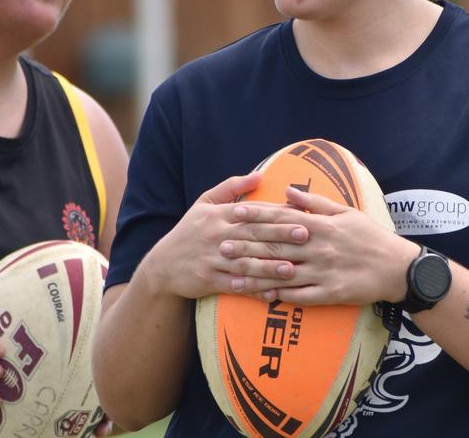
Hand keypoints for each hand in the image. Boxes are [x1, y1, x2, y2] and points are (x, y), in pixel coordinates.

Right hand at [142, 173, 310, 298]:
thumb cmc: (190, 231)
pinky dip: (253, 290)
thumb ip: (233, 187)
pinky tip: (272, 293)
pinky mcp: (208, 280)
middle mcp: (215, 235)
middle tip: (305, 237)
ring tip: (292, 269)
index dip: (276, 215)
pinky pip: (235, 285)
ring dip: (270, 266)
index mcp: (218, 215)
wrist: (163, 265)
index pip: (251, 213)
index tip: (300, 217)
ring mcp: (212, 259)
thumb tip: (260, 174)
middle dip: (280, 236)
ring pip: (245, 263)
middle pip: (252, 236)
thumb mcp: (205, 203)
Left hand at [221, 187, 418, 305]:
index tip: (235, 213)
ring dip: (256, 276)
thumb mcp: (345, 212)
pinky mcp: (330, 294)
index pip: (282, 218)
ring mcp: (323, 272)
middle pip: (276, 247)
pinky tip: (261, 297)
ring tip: (232, 277)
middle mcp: (318, 248)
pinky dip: (280, 296)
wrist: (397, 268)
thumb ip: (314, 202)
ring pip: (282, 274)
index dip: (257, 216)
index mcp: (320, 226)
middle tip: (221, 246)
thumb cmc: (370, 237)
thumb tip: (286, 190)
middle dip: (247, 246)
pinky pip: (300, 296)